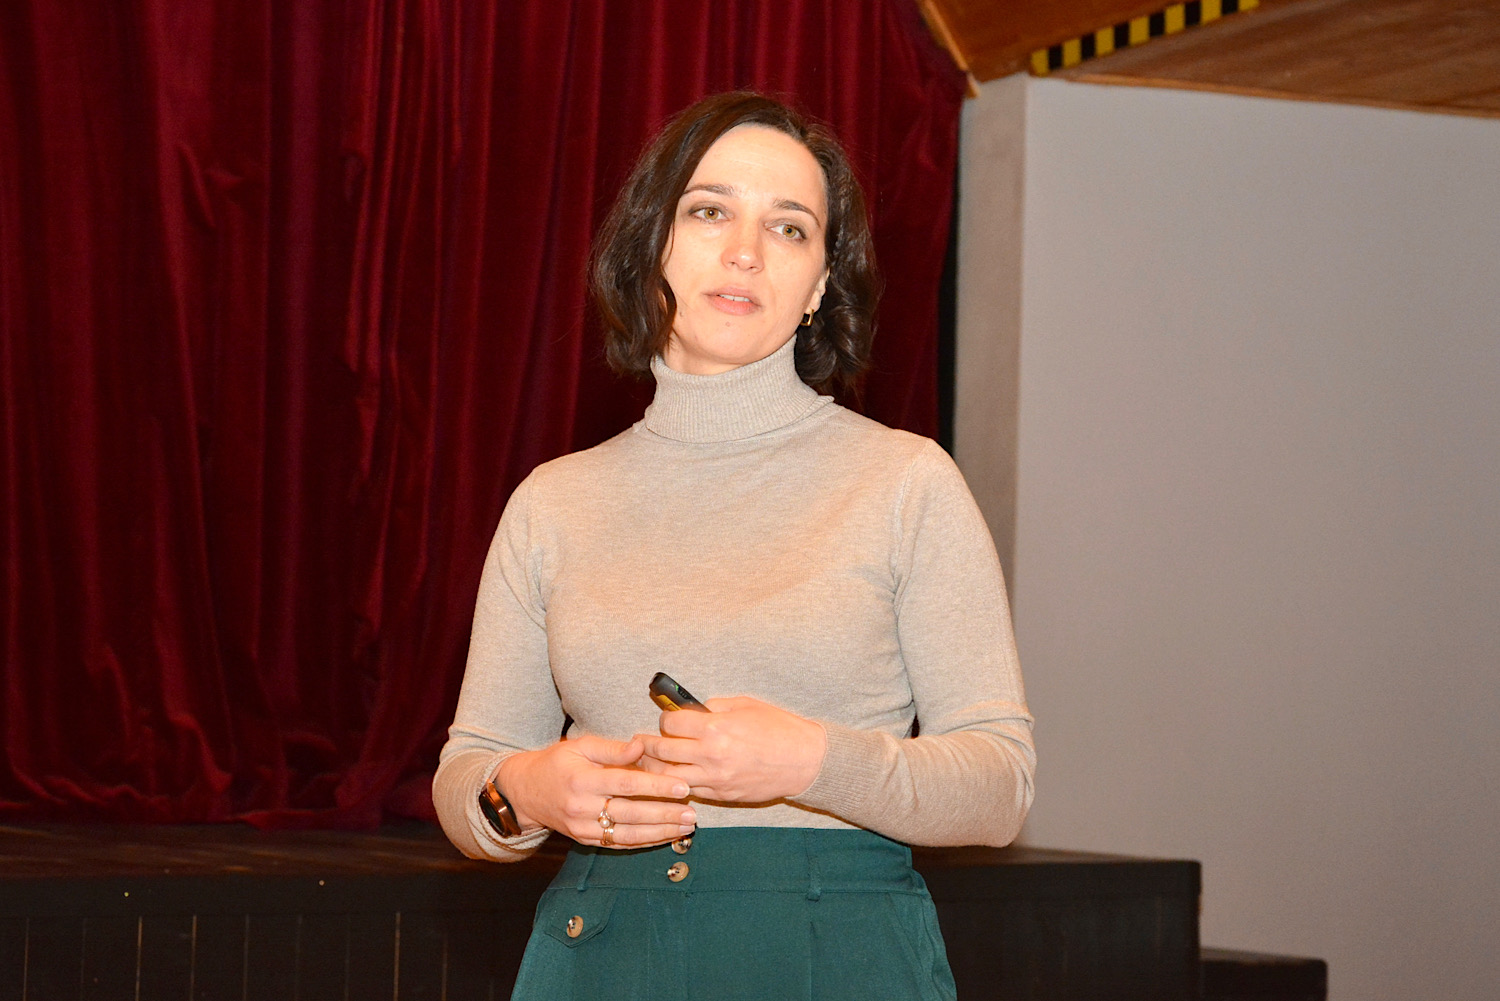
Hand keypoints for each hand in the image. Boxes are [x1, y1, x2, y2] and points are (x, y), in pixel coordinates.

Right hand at [495, 735, 696, 848]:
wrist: (526, 792)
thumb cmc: (557, 763)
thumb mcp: (580, 746)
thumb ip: (612, 749)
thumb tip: (642, 746)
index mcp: (582, 779)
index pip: (626, 783)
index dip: (656, 786)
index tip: (682, 786)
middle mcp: (582, 807)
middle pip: (630, 812)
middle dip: (664, 814)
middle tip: (692, 812)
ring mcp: (583, 828)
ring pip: (627, 834)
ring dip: (659, 832)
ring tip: (685, 827)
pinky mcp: (585, 840)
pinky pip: (618, 844)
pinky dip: (644, 842)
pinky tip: (664, 837)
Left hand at [637, 697, 826, 802]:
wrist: (805, 761)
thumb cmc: (779, 728)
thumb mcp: (746, 705)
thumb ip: (714, 706)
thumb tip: (691, 710)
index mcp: (715, 728)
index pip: (670, 724)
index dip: (665, 719)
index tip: (668, 720)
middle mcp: (710, 755)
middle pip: (662, 752)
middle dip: (651, 744)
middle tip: (646, 741)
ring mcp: (715, 779)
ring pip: (668, 778)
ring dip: (657, 769)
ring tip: (653, 762)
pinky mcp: (722, 795)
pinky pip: (690, 791)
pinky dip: (679, 784)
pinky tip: (677, 777)